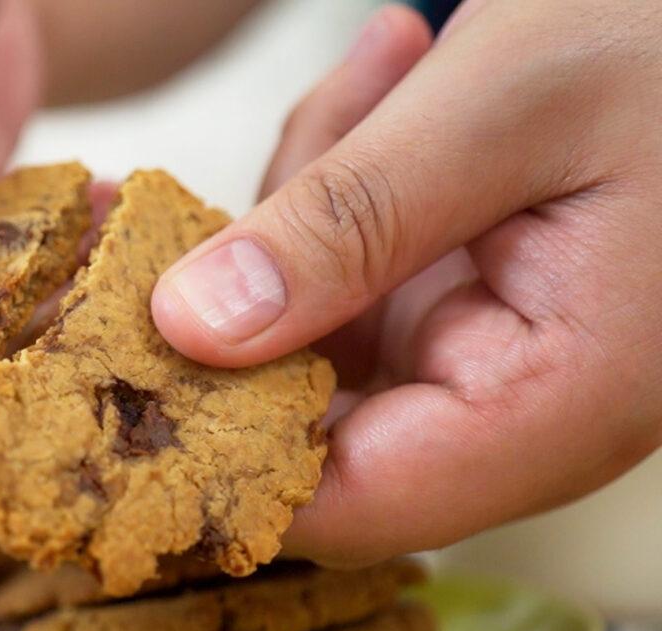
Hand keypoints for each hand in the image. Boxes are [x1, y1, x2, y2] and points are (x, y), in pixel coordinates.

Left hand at [152, 2, 661, 564]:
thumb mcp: (508, 109)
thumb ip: (349, 225)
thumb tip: (189, 329)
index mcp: (552, 407)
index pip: (342, 509)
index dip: (215, 459)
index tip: (119, 364)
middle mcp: (510, 408)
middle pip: (298, 412)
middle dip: (241, 290)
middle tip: (204, 177)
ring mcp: (478, 354)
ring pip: (308, 328)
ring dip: (307, 205)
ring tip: (391, 79)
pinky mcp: (456, 299)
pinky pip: (343, 273)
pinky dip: (341, 183)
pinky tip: (397, 82)